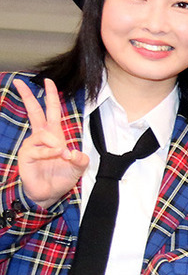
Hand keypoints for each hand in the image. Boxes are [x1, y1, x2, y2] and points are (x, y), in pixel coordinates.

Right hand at [14, 78, 88, 208]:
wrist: (51, 193)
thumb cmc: (62, 177)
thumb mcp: (78, 166)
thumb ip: (80, 159)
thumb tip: (73, 152)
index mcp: (54, 134)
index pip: (51, 111)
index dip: (50, 96)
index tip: (48, 81)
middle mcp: (41, 137)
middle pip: (34, 112)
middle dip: (28, 96)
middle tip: (20, 82)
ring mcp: (32, 145)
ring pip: (44, 135)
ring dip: (56, 144)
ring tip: (62, 155)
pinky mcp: (26, 155)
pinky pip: (39, 149)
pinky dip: (49, 153)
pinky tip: (55, 156)